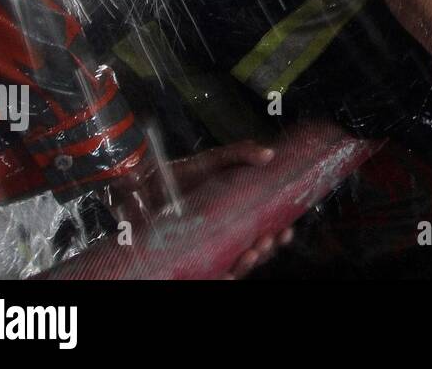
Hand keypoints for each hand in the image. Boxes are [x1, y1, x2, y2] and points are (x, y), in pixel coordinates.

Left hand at [101, 141, 292, 277]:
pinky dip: (225, 277)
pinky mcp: (187, 258)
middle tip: (270, 239)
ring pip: (236, 265)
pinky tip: (229, 274)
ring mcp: (206, 248)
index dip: (277, 234)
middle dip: (267, 249)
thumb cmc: (179, 174)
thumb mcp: (213, 160)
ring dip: (251, 262)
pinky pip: (210, 275)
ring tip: (253, 251)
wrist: (144, 182)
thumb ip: (240, 154)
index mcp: (235, 214)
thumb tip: (269, 153)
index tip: (286, 230)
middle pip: (253, 250)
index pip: (262, 230)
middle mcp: (223, 234)